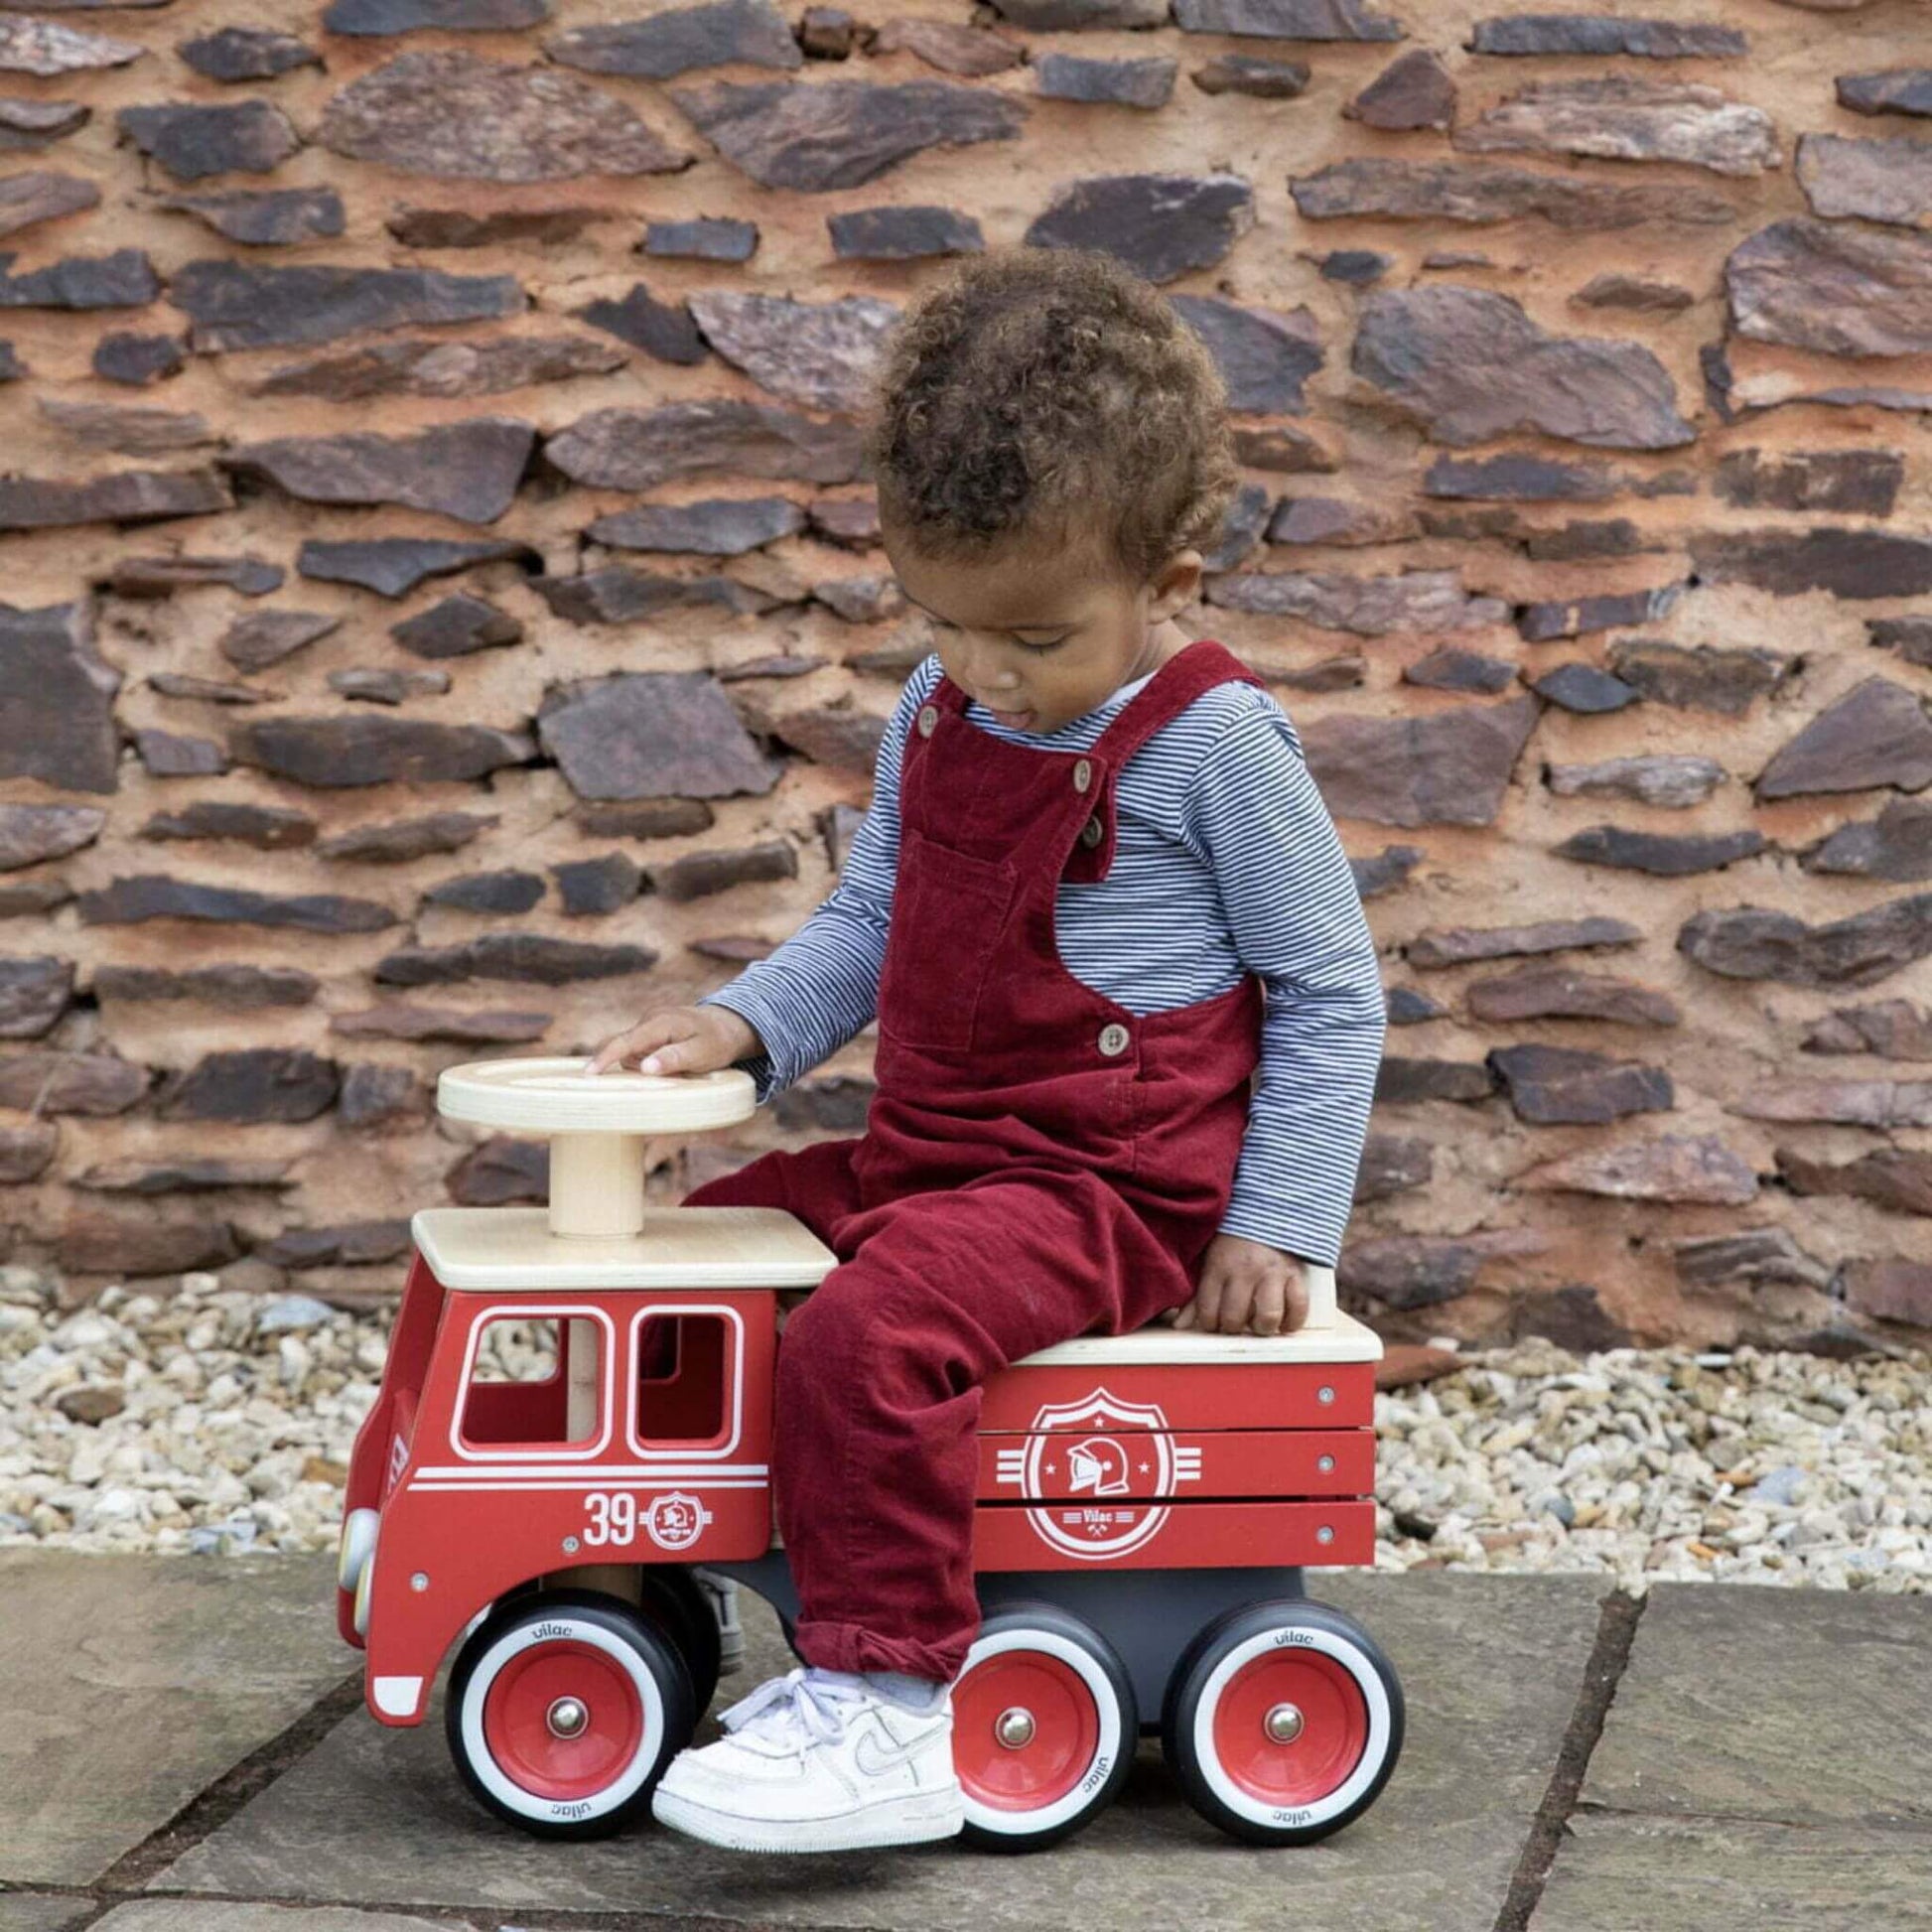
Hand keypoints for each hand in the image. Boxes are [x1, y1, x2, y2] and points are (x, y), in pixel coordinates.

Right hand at [586, 1004, 762, 1077]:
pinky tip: (670, 1063)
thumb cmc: (717, 1042)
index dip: (605, 1058)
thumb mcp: (701, 1053)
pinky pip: (639, 1051)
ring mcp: (649, 1024)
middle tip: (665, 1075)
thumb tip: (645, 1067)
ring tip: (677, 1067)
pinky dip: (648, 1062)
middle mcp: (650, 1019)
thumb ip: (674, 1058)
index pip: (625, 1041)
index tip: (589, 1074)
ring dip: (644, 1067)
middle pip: (624, 1049)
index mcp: (660, 1022)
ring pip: (631, 1053)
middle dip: (632, 1068)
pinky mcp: (650, 1031)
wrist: (728, 1026)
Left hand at [1167, 1235, 1309, 1335]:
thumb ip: (1195, 1294)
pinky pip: (1298, 1306)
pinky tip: (1284, 1322)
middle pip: (1235, 1318)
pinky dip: (1293, 1321)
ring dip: (1262, 1328)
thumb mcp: (1208, 1258)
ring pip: (1268, 1316)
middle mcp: (1245, 1271)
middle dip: (1232, 1328)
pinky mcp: (1295, 1273)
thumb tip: (1180, 1325)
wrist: (1266, 1207)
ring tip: (1259, 1324)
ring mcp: (1272, 1273)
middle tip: (1235, 1323)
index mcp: (1218, 1266)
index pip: (1208, 1311)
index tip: (1214, 1322)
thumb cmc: (1233, 1238)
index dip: (1209, 1324)